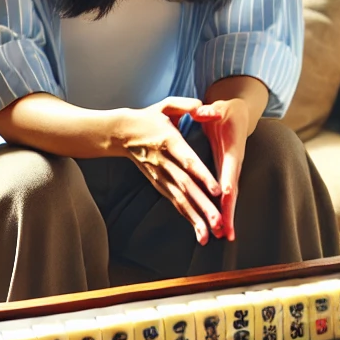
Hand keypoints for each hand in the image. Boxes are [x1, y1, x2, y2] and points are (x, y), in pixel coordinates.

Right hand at [119, 97, 220, 243]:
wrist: (120, 134)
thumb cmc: (148, 118)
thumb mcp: (165, 105)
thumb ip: (185, 105)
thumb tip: (203, 106)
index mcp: (169, 142)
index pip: (188, 161)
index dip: (202, 175)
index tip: (216, 190)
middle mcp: (164, 163)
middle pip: (186, 187)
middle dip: (203, 206)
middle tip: (219, 221)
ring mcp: (160, 176)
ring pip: (180, 199)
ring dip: (196, 218)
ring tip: (210, 234)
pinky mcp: (158, 184)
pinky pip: (175, 202)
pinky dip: (187, 217)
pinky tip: (199, 231)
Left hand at [192, 97, 254, 240]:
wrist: (239, 115)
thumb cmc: (226, 112)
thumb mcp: (220, 107)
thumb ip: (211, 111)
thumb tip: (204, 111)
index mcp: (231, 148)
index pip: (229, 167)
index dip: (228, 181)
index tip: (225, 196)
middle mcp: (233, 163)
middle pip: (233, 189)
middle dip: (229, 210)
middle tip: (227, 230)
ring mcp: (230, 171)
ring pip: (230, 197)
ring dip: (227, 216)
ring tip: (225, 236)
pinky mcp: (225, 176)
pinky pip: (224, 197)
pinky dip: (223, 212)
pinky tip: (219, 228)